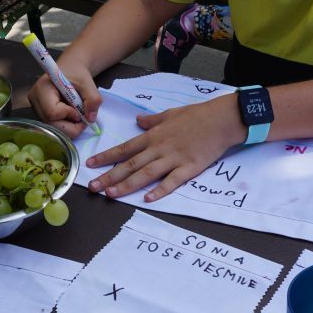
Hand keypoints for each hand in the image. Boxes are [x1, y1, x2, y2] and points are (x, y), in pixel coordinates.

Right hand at [28, 61, 101, 138]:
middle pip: (51, 124)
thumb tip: (90, 119)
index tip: (79, 109)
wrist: (70, 69)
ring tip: (76, 114)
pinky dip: (66, 126)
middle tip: (82, 118)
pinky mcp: (41, 114)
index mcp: (42, 88)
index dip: (69, 115)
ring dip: (69, 126)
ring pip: (53, 128)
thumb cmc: (77, 73)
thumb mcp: (88, 84)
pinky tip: (70, 115)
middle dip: (71, 126)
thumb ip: (92, 100)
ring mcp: (36, 108)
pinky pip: (53, 127)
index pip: (52, 112)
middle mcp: (35, 100)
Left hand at [86, 93, 245, 201]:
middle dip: (109, 176)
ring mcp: (173, 158)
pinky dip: (160, 190)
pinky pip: (172, 181)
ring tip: (111, 194)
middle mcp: (159, 148)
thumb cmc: (197, 115)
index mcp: (153, 136)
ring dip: (127, 185)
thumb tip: (138, 121)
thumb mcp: (170, 113)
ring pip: (146, 174)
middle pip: (130, 164)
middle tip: (93, 187)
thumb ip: (152, 120)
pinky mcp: (189, 168)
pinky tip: (148, 199)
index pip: (124, 148)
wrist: (222, 119)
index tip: (91, 165)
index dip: (106, 157)